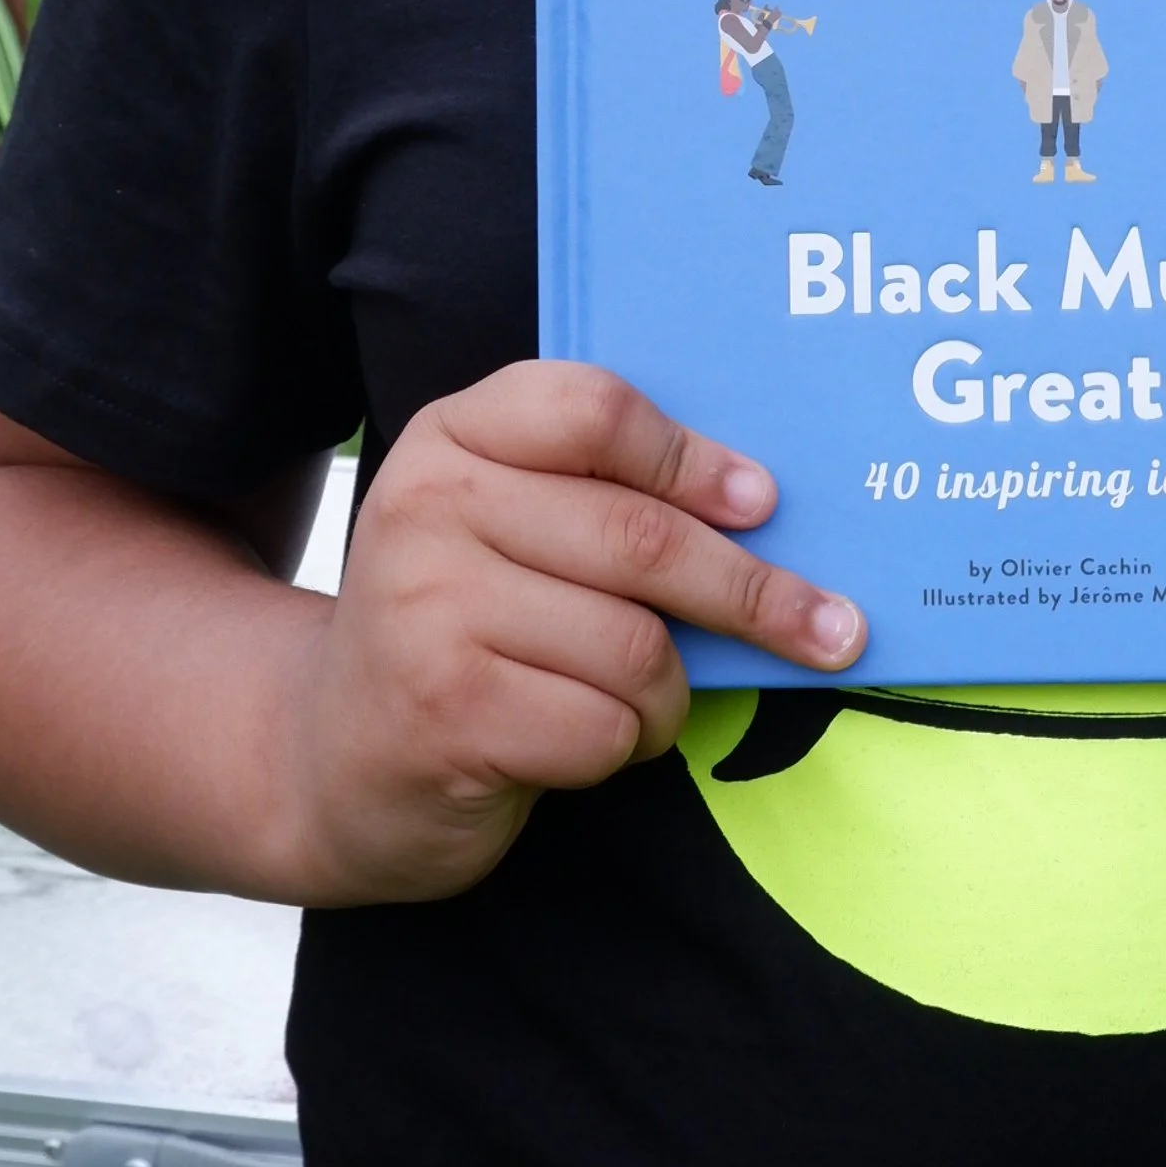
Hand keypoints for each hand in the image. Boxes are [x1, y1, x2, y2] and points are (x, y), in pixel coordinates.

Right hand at [291, 362, 863, 901]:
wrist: (332, 757)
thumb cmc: (463, 629)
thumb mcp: (503, 527)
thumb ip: (596, 491)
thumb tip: (767, 503)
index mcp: (451, 438)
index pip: (593, 409)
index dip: (692, 458)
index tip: (764, 502)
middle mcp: (426, 508)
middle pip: (642, 539)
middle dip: (755, 595)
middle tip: (834, 630)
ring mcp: (428, 611)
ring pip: (635, 647)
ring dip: (666, 694)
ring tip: (637, 705)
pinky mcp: (445, 712)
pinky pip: (603, 727)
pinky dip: (624, 746)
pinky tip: (582, 744)